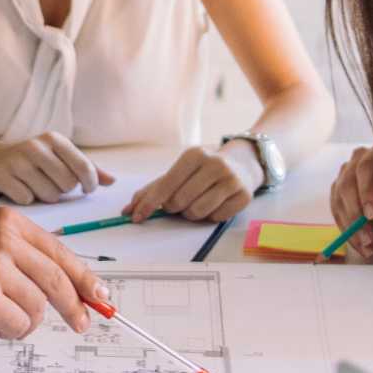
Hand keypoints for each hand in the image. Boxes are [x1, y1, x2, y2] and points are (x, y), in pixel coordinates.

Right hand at [0, 131, 113, 205]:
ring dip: (45, 196)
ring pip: (49, 195)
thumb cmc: (32, 159)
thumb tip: (113, 181)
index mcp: (54, 139)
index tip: (88, 189)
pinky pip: (28, 200)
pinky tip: (19, 188)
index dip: (90, 183)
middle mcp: (36, 147)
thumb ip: (87, 168)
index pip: (83, 166)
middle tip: (52, 183)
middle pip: (67, 184)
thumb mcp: (59, 156)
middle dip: (63, 190)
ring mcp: (18, 161)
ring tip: (35, 184)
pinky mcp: (3, 176)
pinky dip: (26, 199)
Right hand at [0, 207, 110, 338]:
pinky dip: (5, 331)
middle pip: (59, 280)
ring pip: (39, 307)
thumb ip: (23, 260)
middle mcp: (5, 238)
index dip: (85, 279)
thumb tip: (74, 289)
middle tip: (82, 324)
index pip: (60, 253)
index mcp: (8, 222)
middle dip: (74, 307)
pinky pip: (19, 325)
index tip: (101, 296)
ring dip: (22, 321)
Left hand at [125, 144, 253, 222]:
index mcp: (195, 155)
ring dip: (191, 214)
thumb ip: (154, 189)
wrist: (243, 162)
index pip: (166, 184)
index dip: (149, 203)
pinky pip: (216, 218)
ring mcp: (231, 180)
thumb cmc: (204, 169)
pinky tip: (215, 203)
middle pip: (179, 201)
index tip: (136, 216)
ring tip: (197, 201)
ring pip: (197, 212)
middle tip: (178, 202)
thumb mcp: (181, 170)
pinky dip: (210, 216)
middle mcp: (215, 164)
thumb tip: (129, 209)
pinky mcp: (244, 196)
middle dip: (173, 207)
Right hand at [327, 144, 372, 246]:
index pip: (366, 168)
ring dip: (351, 228)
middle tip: (369, 239)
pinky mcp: (339, 193)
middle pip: (347, 184)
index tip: (372, 216)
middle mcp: (360, 160)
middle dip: (356, 215)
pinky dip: (347, 232)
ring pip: (339, 200)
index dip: (366, 191)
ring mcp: (346, 175)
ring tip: (369, 248)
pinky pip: (337, 212)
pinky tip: (361, 246)